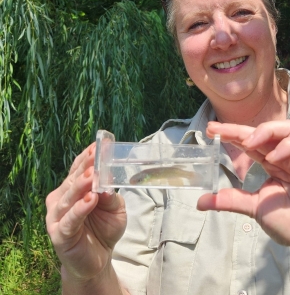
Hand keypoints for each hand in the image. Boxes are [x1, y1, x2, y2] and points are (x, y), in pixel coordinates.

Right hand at [46, 143, 126, 281]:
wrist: (98, 261)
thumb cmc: (104, 230)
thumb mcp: (116, 210)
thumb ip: (112, 197)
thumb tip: (108, 184)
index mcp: (74, 190)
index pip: (78, 169)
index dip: (87, 157)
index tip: (99, 145)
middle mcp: (62, 199)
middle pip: (73, 180)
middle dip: (85, 168)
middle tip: (95, 156)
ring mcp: (58, 216)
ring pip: (69, 198)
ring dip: (80, 186)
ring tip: (91, 175)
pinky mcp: (59, 234)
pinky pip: (70, 220)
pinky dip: (79, 209)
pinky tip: (89, 200)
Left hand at [198, 120, 289, 264]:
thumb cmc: (289, 222)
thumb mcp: (254, 208)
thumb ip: (231, 200)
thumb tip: (201, 201)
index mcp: (274, 163)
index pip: (253, 142)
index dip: (233, 133)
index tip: (211, 130)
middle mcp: (288, 157)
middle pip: (269, 131)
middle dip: (244, 128)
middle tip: (222, 132)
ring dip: (268, 132)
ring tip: (249, 143)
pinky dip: (289, 147)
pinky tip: (274, 158)